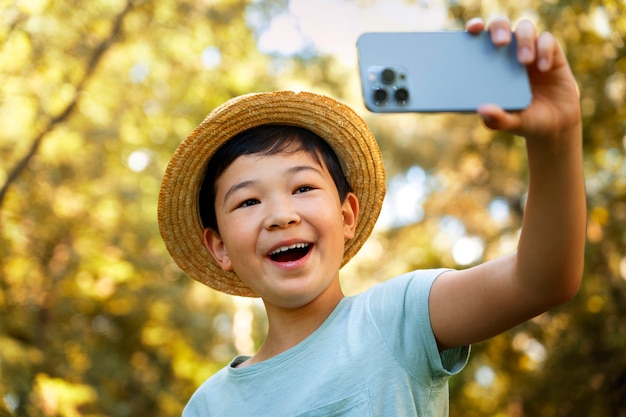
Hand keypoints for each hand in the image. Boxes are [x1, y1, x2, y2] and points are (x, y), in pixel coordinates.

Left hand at [467, 17, 580, 141]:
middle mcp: (508, 54)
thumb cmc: (525, 120)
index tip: (472, 29)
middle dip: (498, 28)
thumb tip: (482, 110)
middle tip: (499, 43)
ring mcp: (530, 51)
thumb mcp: (511, 123)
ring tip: (524, 61)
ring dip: (523, 40)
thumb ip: (497, 119)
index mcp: (489, 65)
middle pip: (500, 25)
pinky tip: (544, 68)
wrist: (556, 125)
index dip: (474, 28)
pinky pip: (547, 40)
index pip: (477, 40)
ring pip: (525, 28)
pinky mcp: (551, 53)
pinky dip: (544, 50)